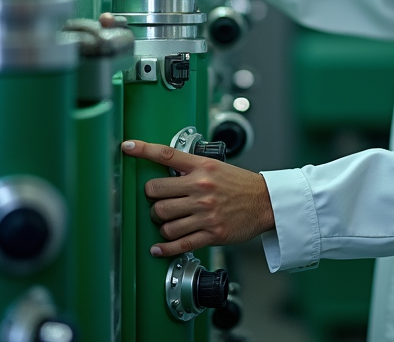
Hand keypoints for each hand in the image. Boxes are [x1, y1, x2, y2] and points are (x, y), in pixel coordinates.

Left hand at [121, 139, 274, 256]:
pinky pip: (179, 243)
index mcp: (203, 168)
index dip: (143, 149)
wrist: (266, 202)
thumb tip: (166, 172)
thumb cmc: (242, 185)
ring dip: (161, 224)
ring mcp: (205, 212)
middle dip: (152, 200)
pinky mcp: (211, 232)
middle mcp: (201, 188)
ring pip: (164, 221)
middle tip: (159, 202)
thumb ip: (192, 169)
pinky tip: (159, 248)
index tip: (127, 146)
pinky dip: (165, 248)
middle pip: (156, 194)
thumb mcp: (218, 167)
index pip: (166, 155)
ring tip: (169, 222)